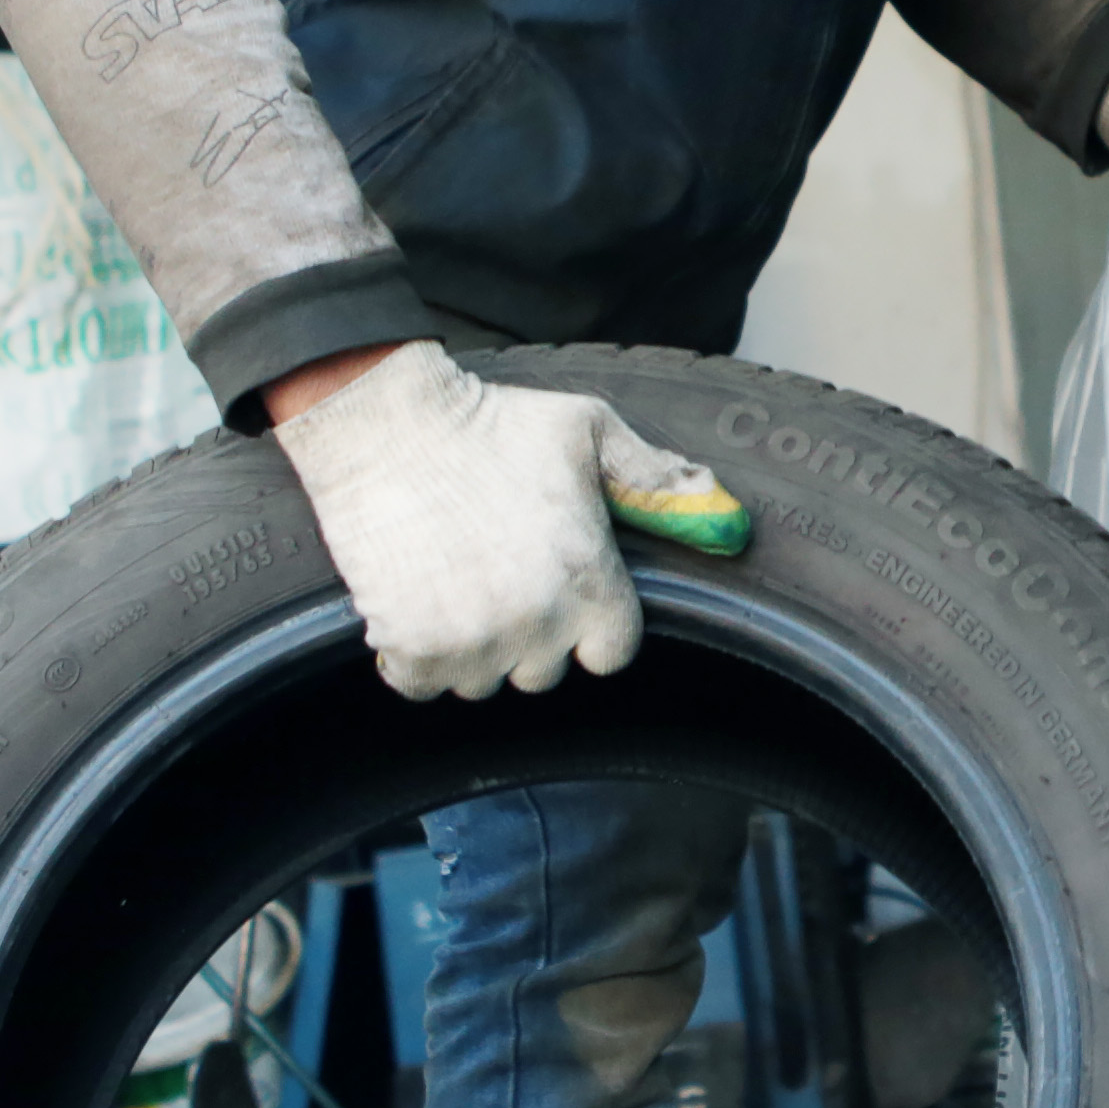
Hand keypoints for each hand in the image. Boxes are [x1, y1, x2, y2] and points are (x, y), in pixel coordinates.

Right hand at [266, 340, 750, 701]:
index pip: (611, 654)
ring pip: (482, 681)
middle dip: (527, 635)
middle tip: (497, 573)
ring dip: (470, 648)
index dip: (588, 628)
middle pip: (543, 672)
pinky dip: (414, 656)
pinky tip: (413, 601)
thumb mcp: (588, 430)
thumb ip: (655, 478)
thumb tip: (725, 515)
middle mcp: (538, 622)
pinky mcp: (412, 648)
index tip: (560, 593)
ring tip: (453, 580)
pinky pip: (421, 685)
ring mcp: (473, 641)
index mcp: (590, 580)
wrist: (383, 422)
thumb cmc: (489, 422)